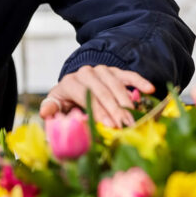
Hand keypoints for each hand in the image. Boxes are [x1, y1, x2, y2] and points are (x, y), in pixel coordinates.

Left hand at [39, 65, 153, 127]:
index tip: (110, 125)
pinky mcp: (113, 71)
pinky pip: (127, 75)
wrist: (73, 88)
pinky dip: (139, 81)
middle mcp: (85, 73)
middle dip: (115, 109)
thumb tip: (46, 113)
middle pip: (102, 91)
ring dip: (127, 101)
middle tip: (126, 126)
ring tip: (135, 118)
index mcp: (69, 83)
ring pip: (116, 84)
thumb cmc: (65, 103)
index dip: (99, 110)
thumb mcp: (55, 107)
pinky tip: (150, 89)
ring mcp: (100, 70)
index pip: (86, 96)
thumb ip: (51, 111)